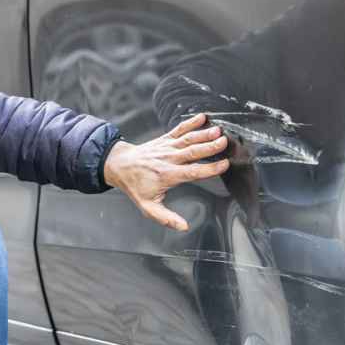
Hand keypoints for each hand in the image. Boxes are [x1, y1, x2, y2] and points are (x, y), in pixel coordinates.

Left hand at [103, 113, 228, 230]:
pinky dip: (190, 123)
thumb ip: (166, 218)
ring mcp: (166, 147)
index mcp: (167, 175)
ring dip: (203, 134)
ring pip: (187, 139)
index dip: (209, 168)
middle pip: (192, 152)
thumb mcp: (148, 206)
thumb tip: (183, 226)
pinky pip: (179, 129)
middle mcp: (168, 159)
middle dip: (209, 147)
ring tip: (218, 130)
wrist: (119, 166)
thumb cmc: (135, 186)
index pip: (192, 172)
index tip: (224, 165)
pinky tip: (202, 117)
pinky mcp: (164, 139)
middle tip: (224, 142)